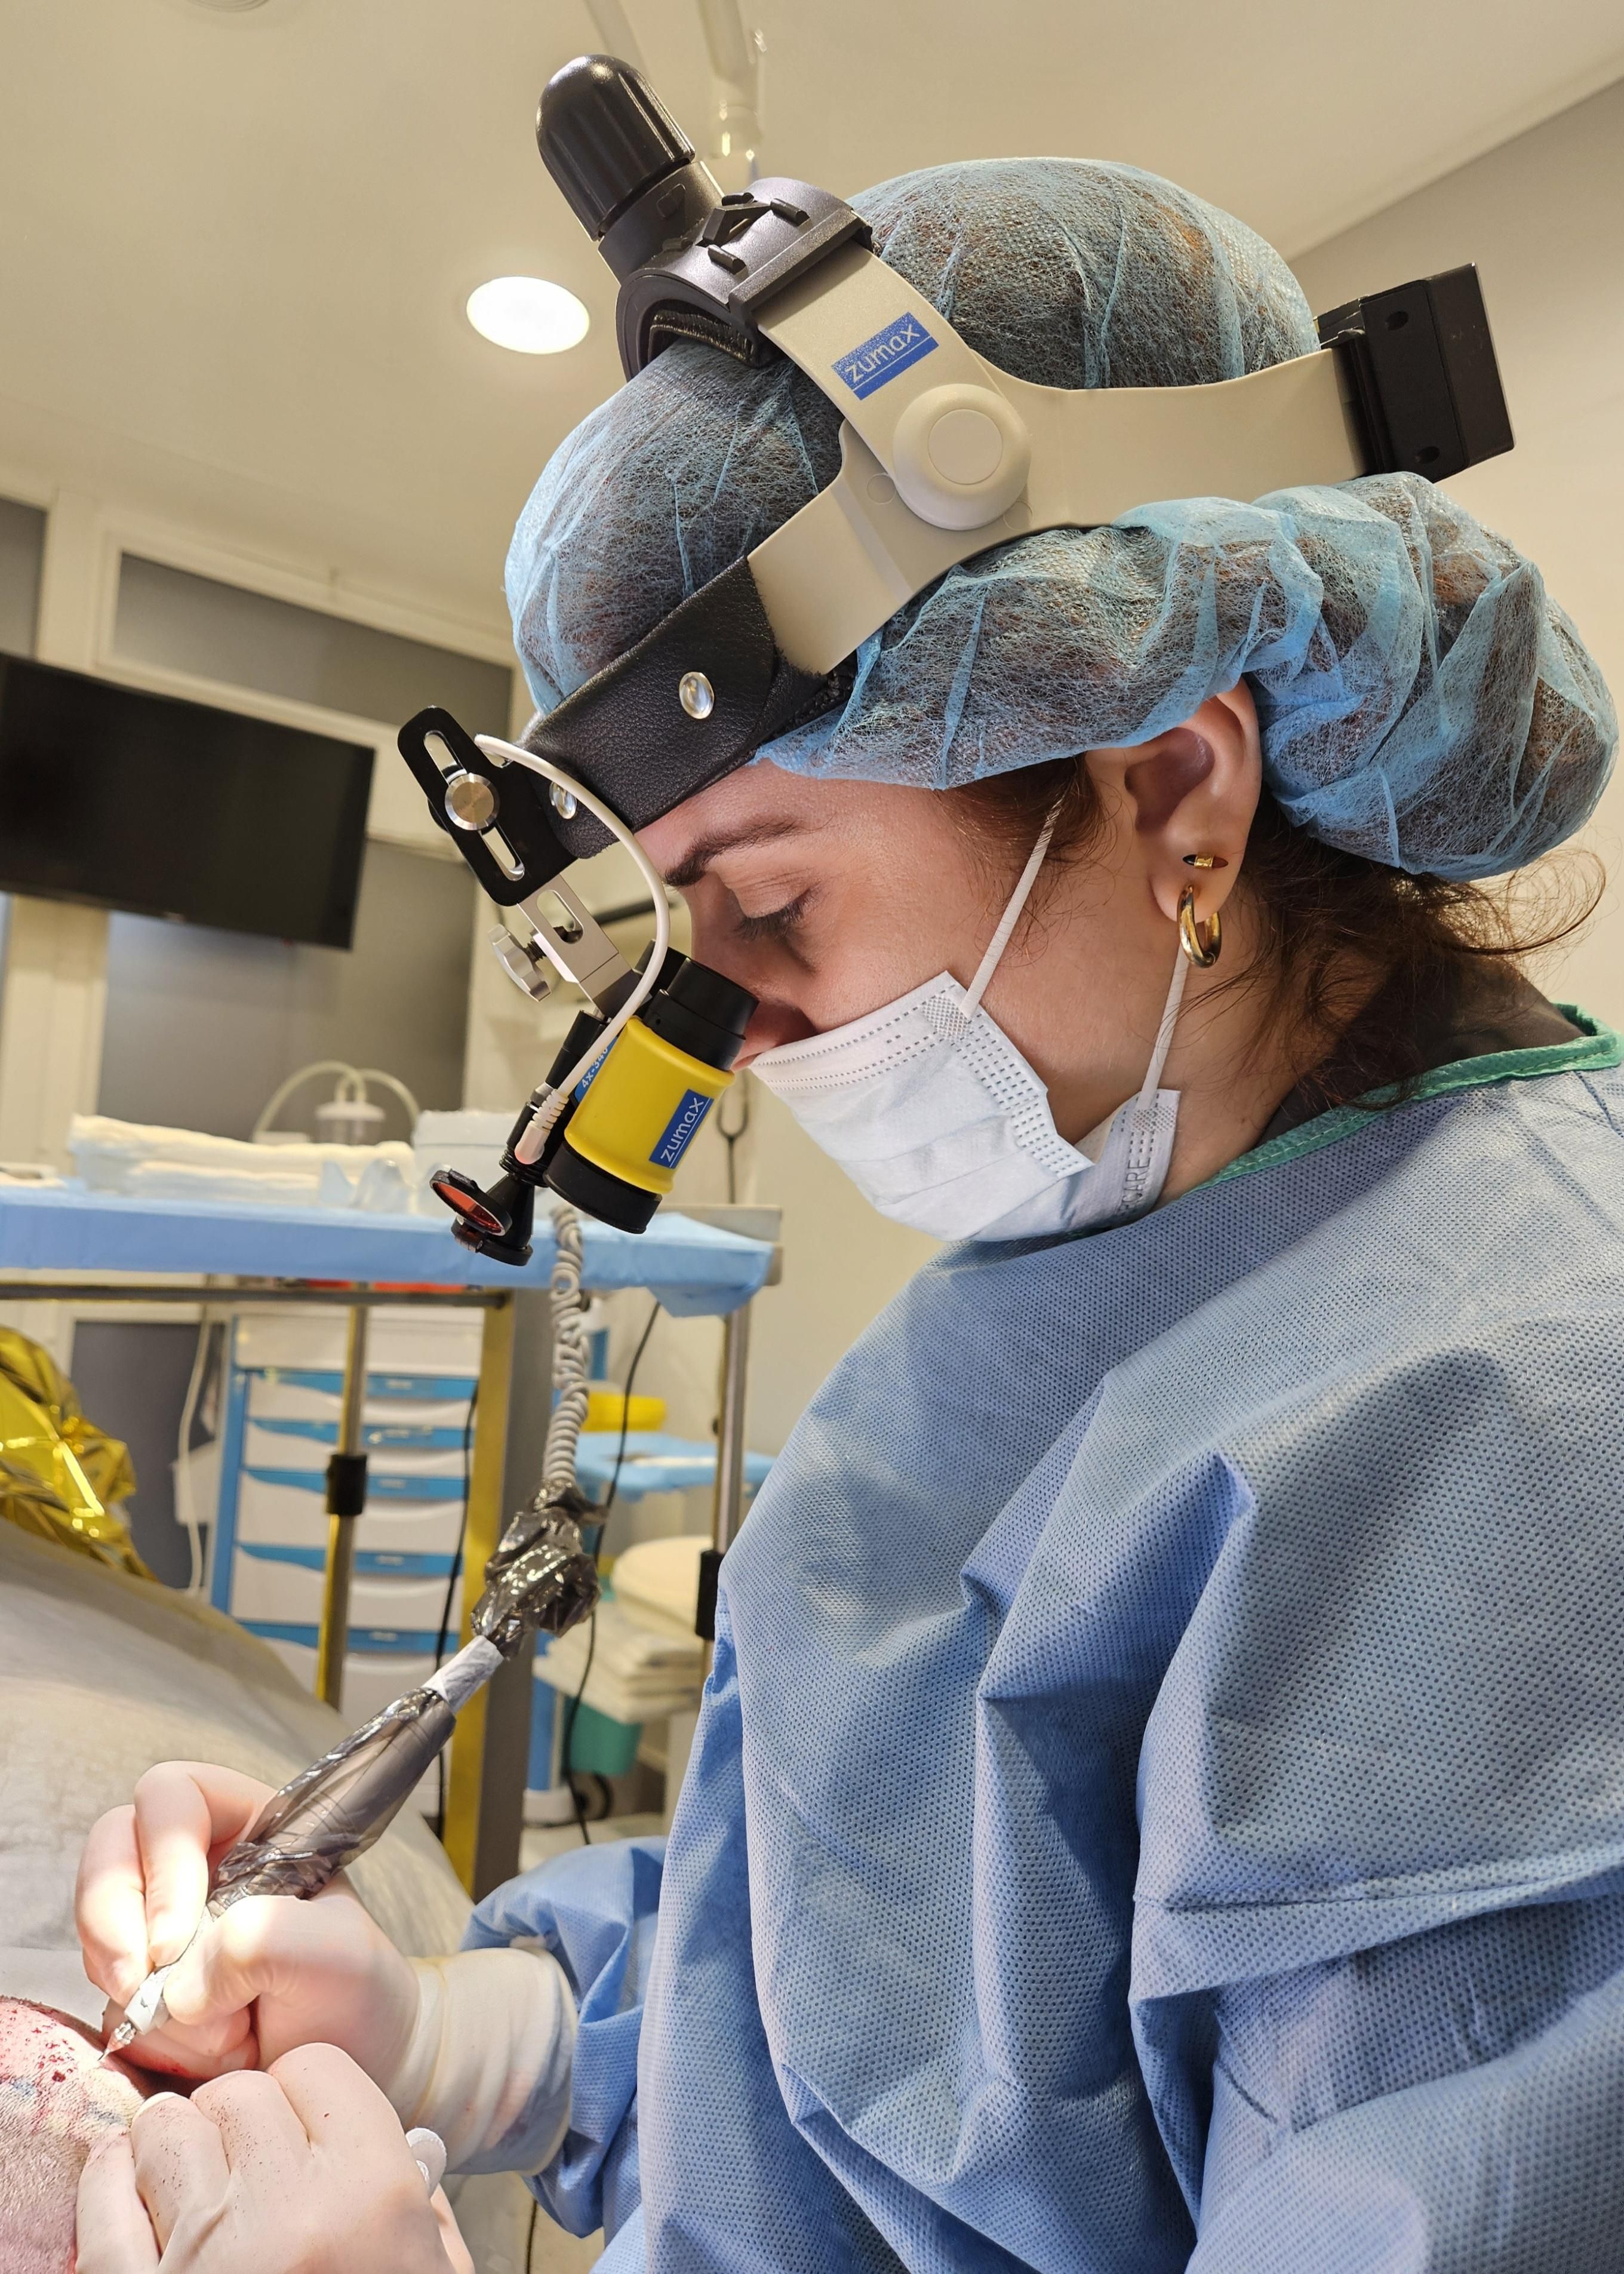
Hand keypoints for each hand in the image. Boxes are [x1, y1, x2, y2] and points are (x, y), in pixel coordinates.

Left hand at [74, 2043, 474, 2273]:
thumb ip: (423, 2211)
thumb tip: (409, 2149)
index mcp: (371, 2197)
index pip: (313, 2069)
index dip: (309, 2096)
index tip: (309, 2127)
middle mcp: (285, 2217)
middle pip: (238, 2095)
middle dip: (243, 2121)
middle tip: (253, 2161)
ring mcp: (200, 2260)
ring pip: (164, 2131)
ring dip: (178, 2149)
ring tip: (195, 2182)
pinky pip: (101, 2197)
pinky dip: (112, 2183)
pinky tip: (134, 2195)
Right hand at [76, 1762, 420, 2086]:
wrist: (353, 2066)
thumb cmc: (355, 1992)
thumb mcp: (336, 1952)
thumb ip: (262, 1940)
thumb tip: (179, 1983)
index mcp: (249, 1825)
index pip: (172, 1795)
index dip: (162, 1859)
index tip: (174, 1939)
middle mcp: (197, 1864)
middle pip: (110, 1849)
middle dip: (113, 1921)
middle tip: (140, 1985)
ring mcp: (160, 1925)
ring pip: (101, 1932)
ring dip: (140, 1993)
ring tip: (223, 2033)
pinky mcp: (145, 1987)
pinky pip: (107, 2001)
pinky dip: (147, 2035)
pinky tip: (209, 2051)